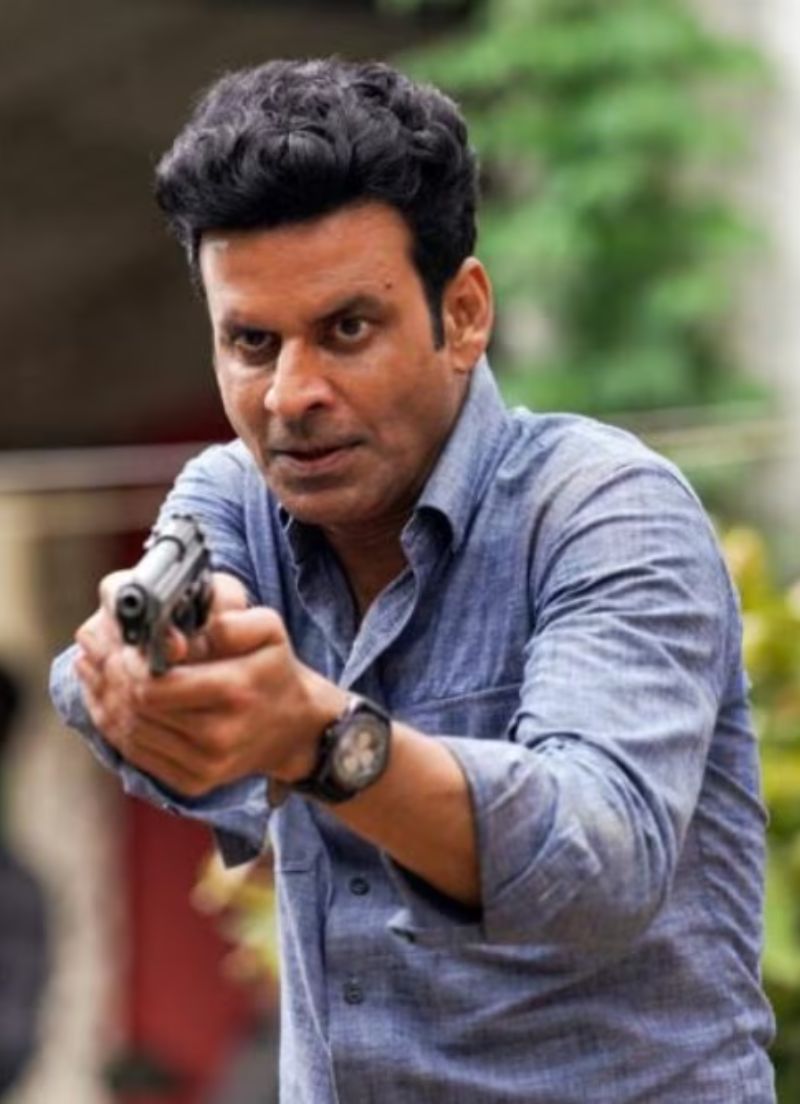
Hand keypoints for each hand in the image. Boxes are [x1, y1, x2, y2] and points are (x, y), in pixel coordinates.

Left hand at [75, 572, 344, 795]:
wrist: (295, 728)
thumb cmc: (275, 670)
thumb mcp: (270, 630)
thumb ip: (233, 620)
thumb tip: (187, 633)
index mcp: (235, 691)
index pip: (155, 686)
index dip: (129, 665)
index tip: (123, 646)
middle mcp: (218, 736)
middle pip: (138, 709)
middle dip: (112, 679)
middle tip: (101, 654)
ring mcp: (204, 766)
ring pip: (131, 733)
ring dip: (107, 701)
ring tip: (97, 672)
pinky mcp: (192, 782)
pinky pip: (137, 756)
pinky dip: (115, 728)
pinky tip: (106, 702)